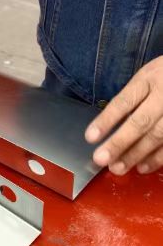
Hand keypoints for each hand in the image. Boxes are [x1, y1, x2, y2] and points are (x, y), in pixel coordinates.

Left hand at [85, 56, 162, 174]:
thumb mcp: (148, 77)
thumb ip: (133, 99)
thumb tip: (108, 129)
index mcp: (151, 78)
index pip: (125, 101)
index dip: (107, 120)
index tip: (90, 138)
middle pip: (141, 121)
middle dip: (119, 143)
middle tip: (100, 159)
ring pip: (159, 135)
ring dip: (137, 155)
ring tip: (118, 168)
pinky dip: (158, 158)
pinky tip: (144, 167)